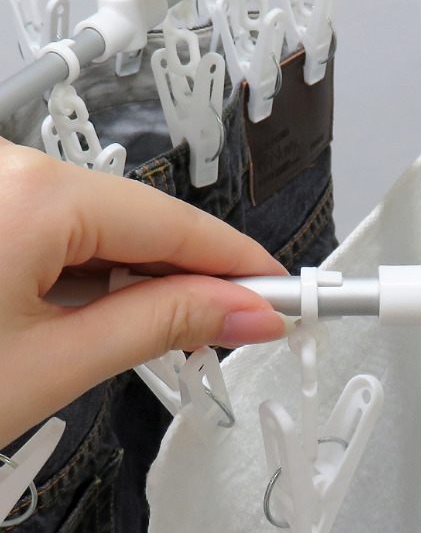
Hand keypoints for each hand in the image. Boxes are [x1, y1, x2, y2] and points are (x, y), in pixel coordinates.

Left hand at [0, 138, 293, 447]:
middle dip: (187, 276)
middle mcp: (5, 168)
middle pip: (135, 217)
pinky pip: (51, 221)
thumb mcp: (52, 365)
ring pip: (93, 220)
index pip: (172, 223)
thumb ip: (158, 325)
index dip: (239, 265)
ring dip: (132, 276)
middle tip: (241, 325)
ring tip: (166, 331)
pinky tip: (97, 309)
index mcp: (31, 194)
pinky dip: (82, 265)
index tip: (280, 296)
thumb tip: (242, 310)